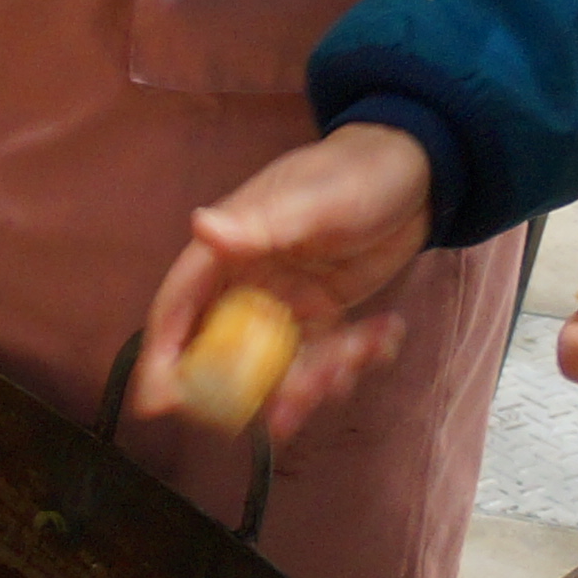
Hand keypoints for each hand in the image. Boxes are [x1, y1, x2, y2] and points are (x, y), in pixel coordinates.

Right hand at [125, 122, 437, 439]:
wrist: (420, 172)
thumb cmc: (357, 172)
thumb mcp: (313, 200)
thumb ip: (259, 223)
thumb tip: (200, 227)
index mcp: (226, 253)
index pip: (178, 309)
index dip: (161, 356)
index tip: (158, 404)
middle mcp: (246, 284)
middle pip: (224, 354)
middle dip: (255, 387)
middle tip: (295, 405)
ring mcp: (284, 304)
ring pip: (278, 366)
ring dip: (315, 380)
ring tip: (361, 354)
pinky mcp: (322, 315)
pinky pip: (323, 358)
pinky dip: (352, 362)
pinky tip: (384, 337)